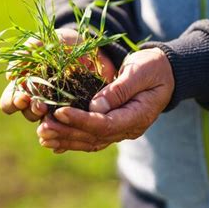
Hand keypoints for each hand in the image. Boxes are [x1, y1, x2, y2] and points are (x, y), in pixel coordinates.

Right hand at [0, 28, 115, 121]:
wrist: (95, 50)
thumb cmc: (64, 44)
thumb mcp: (48, 41)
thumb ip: (29, 49)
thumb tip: (10, 75)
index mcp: (25, 85)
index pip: (9, 101)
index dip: (12, 102)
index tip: (23, 97)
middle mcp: (37, 100)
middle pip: (25, 114)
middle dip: (31, 111)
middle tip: (40, 106)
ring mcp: (56, 109)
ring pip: (45, 123)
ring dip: (48, 119)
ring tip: (56, 112)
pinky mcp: (74, 115)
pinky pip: (66, 130)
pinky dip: (63, 135)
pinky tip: (67, 132)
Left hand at [37, 48, 173, 151]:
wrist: (166, 72)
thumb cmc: (154, 67)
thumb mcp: (140, 72)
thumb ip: (119, 90)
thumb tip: (95, 107)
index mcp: (138, 116)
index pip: (105, 124)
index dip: (81, 120)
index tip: (59, 112)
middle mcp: (128, 128)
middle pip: (94, 137)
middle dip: (67, 132)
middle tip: (43, 126)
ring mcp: (121, 130)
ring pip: (90, 141)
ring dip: (65, 139)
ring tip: (42, 134)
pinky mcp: (112, 125)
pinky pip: (90, 137)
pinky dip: (71, 139)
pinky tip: (53, 141)